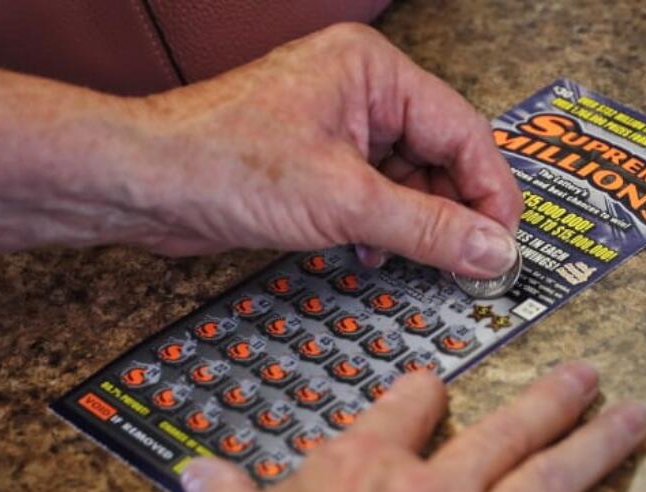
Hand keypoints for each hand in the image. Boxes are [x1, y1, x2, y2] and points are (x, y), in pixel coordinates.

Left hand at [123, 23, 522, 278]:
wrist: (140, 184)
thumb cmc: (220, 163)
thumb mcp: (344, 202)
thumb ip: (428, 229)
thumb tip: (492, 250)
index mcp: (374, 73)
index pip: (464, 131)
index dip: (491, 194)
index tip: (504, 246)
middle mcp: (359, 91)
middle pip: (440, 156)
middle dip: (451, 213)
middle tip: (469, 265)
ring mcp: (335, 127)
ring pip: (407, 181)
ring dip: (414, 226)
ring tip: (417, 261)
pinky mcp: (314, 162)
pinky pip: (372, 195)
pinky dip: (380, 228)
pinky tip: (371, 253)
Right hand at [142, 362, 645, 491]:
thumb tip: (205, 476)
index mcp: (354, 469)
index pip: (406, 410)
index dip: (428, 393)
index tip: (442, 385)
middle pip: (504, 430)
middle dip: (550, 399)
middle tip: (586, 377)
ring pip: (553, 477)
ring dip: (599, 442)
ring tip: (632, 418)